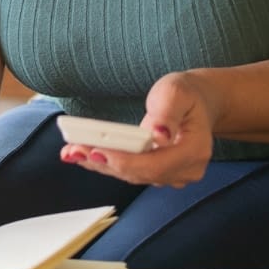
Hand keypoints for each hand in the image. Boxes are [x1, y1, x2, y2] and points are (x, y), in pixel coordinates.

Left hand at [57, 70, 216, 186]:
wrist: (196, 103)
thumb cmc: (186, 95)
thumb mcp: (176, 92)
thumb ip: (167, 113)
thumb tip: (159, 135)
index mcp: (194, 150)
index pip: (156, 165)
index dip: (125, 161)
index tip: (97, 152)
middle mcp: (186, 170)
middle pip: (140, 173)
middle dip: (105, 162)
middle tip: (74, 150)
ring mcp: (173, 175)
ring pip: (132, 175)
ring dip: (101, 164)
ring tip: (72, 151)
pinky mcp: (159, 174)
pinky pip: (131, 171)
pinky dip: (108, 163)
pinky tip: (84, 154)